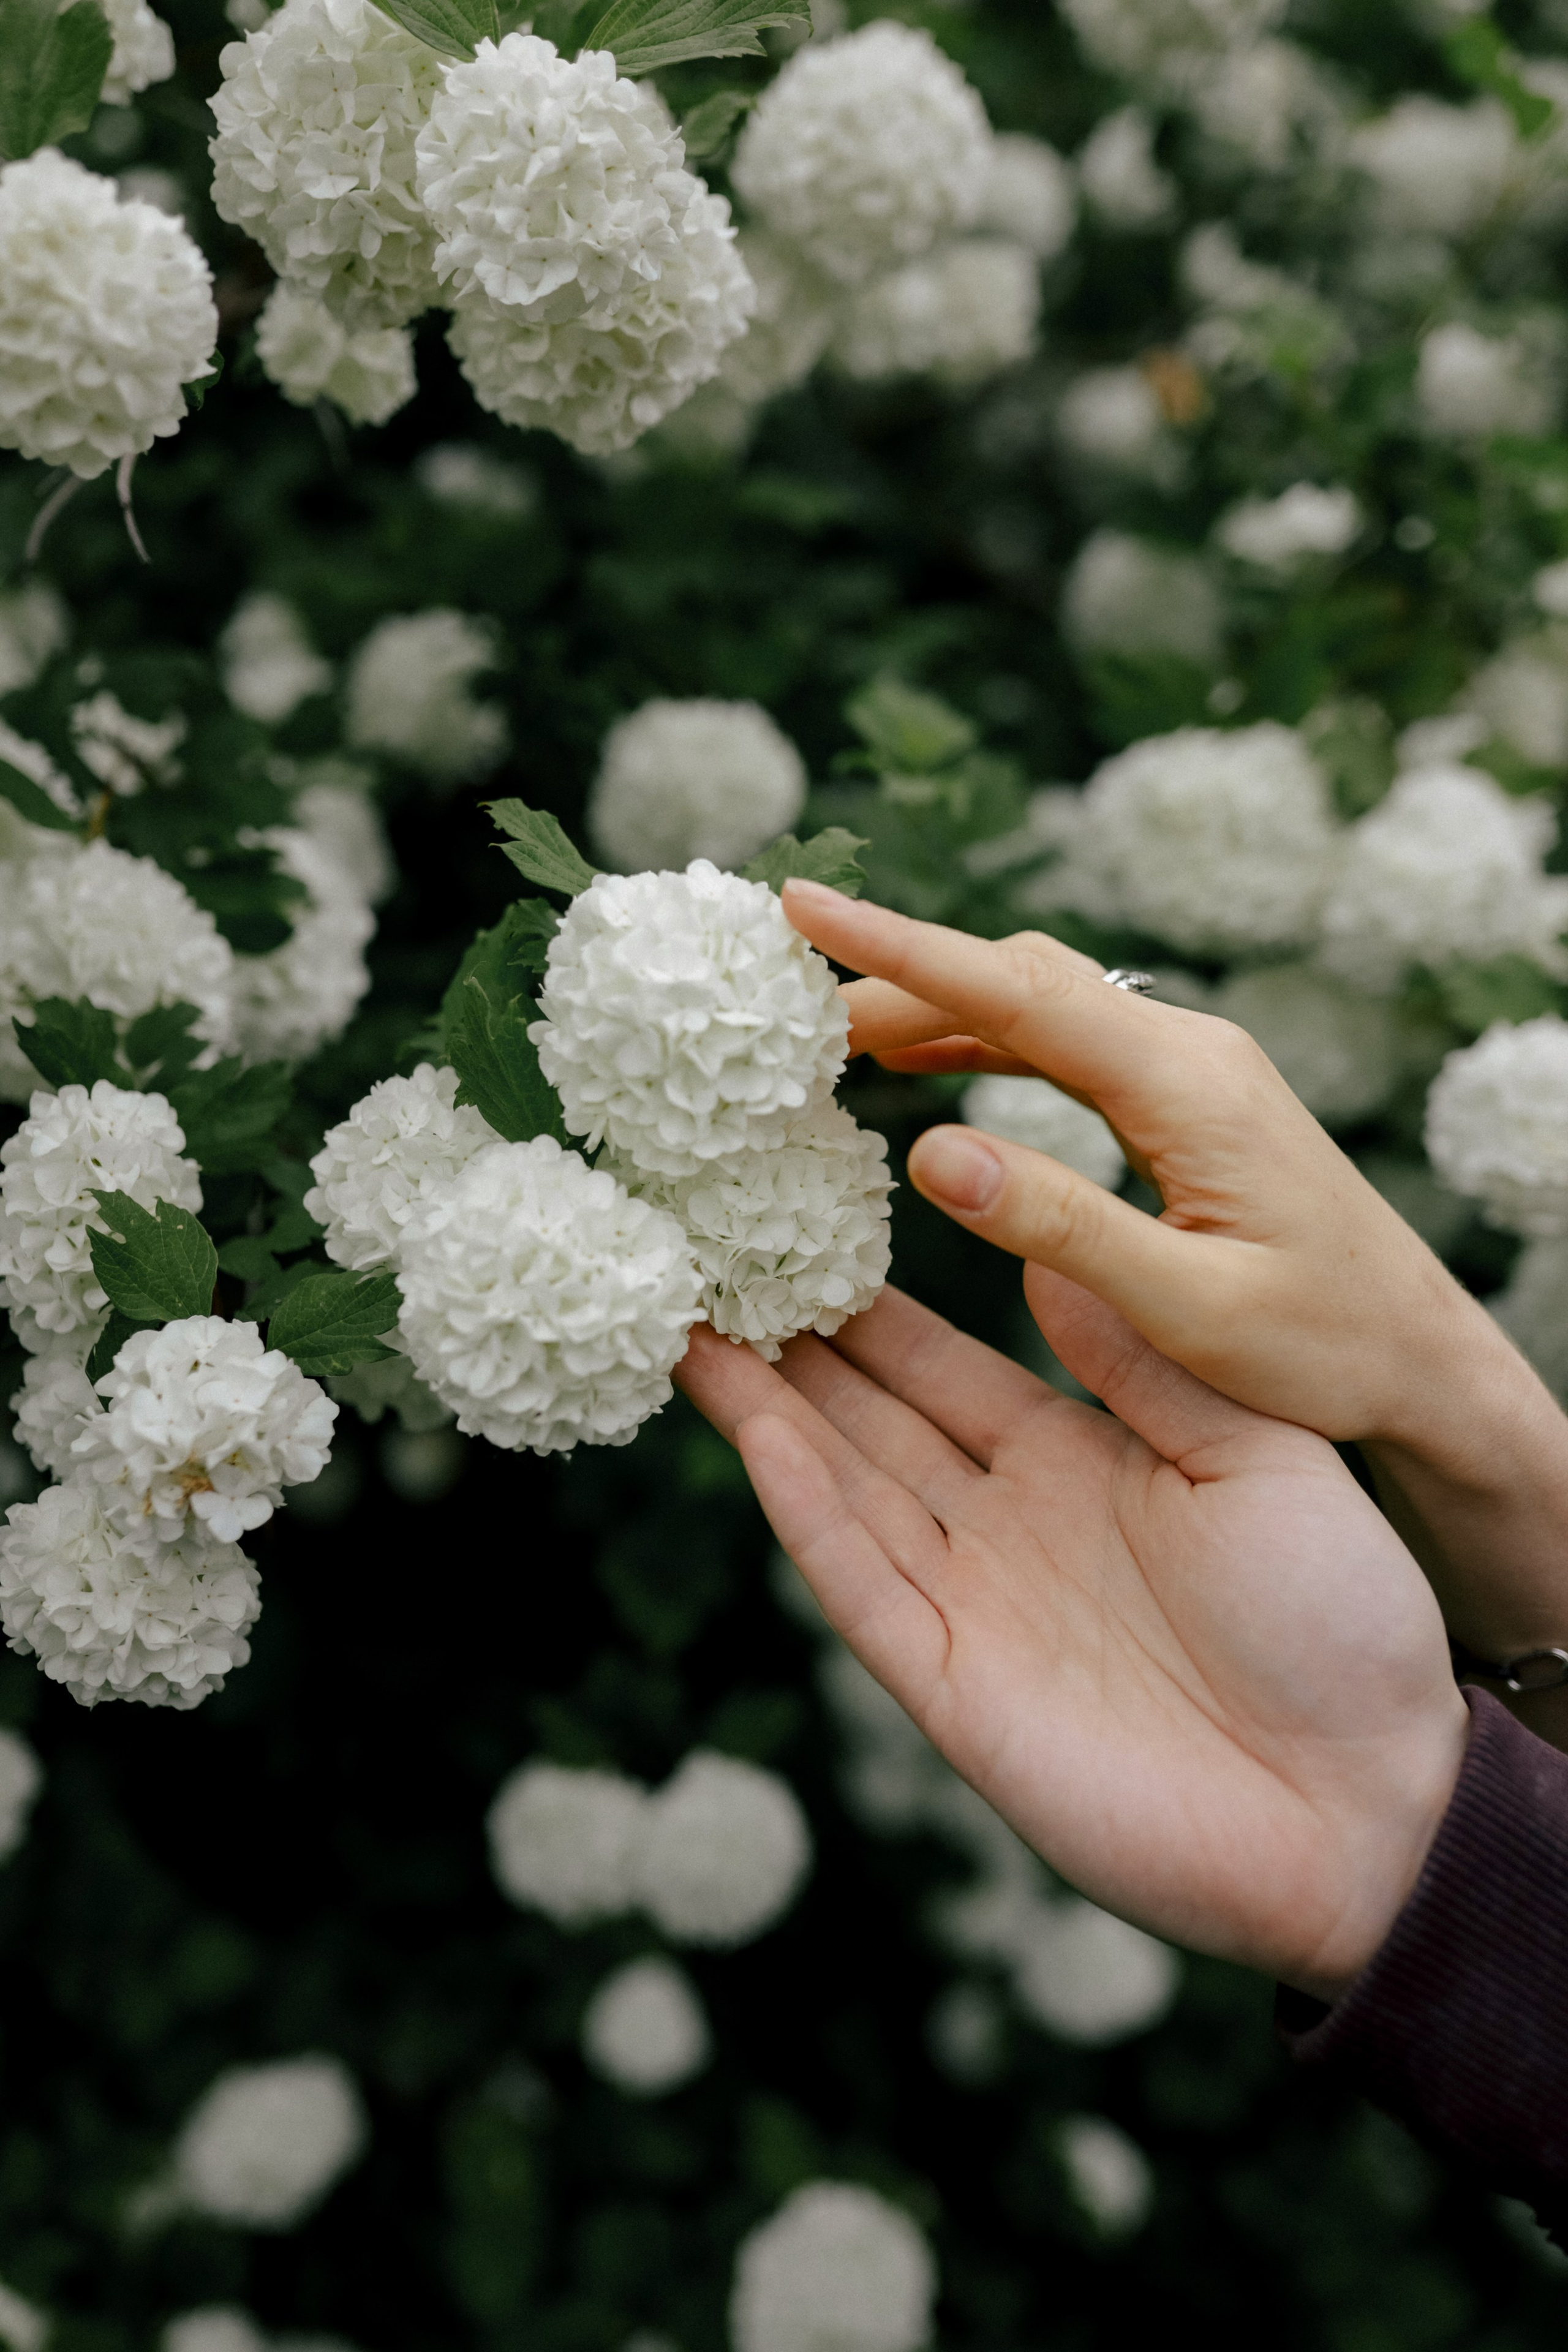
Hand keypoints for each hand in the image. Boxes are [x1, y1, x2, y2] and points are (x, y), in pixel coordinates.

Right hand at [677, 1284, 1468, 1998]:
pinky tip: (760, 1442)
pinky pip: (867, 1590)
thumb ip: (1146, 1368)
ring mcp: (972, 1609)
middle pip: (863, 1421)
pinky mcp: (954, 1693)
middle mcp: (1005, 1526)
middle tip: (701, 1263)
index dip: (865, 1306)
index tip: (796, 1228)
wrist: (1371, 1803)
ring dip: (764, 1416)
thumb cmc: (1342, 1623)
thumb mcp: (1262, 1456)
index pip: (938, 1367)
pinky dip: (810, 1518)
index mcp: (1077, 1460)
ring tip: (691, 1330)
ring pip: (841, 1492)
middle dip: (783, 1348)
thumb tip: (1050, 1263)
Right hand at [779, 878, 1567, 1670]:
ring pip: (1042, 1001)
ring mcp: (1192, 1066)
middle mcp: (1189, 1050)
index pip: (1014, 989)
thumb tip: (926, 1147)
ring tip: (837, 1037)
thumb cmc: (1323, 1349)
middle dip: (900, 975)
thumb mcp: (1188, 1306)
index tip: (802, 907)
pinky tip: (933, 1069)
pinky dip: (989, 1039)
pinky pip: (1069, 1041)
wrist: (1426, 1356)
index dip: (899, 949)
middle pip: (1018, 978)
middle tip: (789, 1005)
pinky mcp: (1188, 1096)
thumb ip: (1058, 1225)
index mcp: (1185, 1086)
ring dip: (941, 1006)